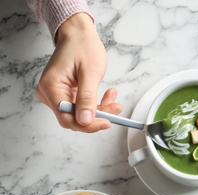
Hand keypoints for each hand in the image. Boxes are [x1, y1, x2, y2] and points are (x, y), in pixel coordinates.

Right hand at [35, 13, 121, 131]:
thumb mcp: (90, 72)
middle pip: (73, 118)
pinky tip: (106, 95)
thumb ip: (87, 98)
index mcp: (50, 87)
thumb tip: (85, 121)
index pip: (67, 118)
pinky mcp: (63, 94)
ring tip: (112, 97)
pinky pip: (80, 107)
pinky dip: (95, 104)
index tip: (107, 122)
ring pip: (79, 114)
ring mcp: (55, 95)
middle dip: (97, 116)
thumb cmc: (82, 46)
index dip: (88, 125)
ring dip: (99, 109)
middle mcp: (48, 93)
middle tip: (115, 107)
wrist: (78, 34)